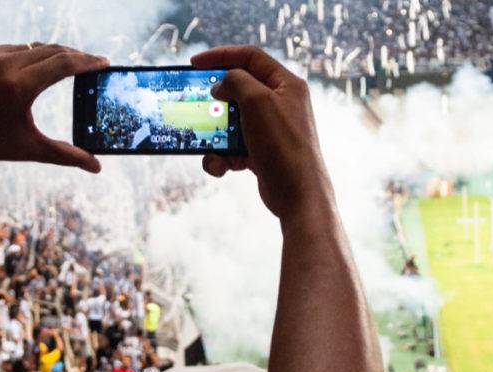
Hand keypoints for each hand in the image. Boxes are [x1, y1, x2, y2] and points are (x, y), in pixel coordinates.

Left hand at [0, 44, 107, 172]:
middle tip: (92, 64)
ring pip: (31, 47)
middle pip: (53, 50)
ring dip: (51, 54)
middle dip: (75, 57)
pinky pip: (10, 48)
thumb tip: (97, 166)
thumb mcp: (27, 150)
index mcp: (20, 85)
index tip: (105, 63)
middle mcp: (5, 63)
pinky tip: (34, 66)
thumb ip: (65, 155)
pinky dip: (26, 55)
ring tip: (66, 65)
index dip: (89, 62)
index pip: (65, 63)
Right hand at [191, 46, 331, 220]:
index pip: (250, 57)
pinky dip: (223, 156)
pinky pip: (233, 146)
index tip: (194, 63)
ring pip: (231, 122)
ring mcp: (270, 128)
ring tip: (211, 148)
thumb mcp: (257, 102)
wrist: (297, 194)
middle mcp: (280, 103)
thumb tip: (221, 85)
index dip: (221, 55)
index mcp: (286, 84)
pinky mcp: (262, 151)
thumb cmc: (282, 144)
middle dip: (216, 101)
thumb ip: (236, 82)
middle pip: (238, 90)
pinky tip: (222, 167)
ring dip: (215, 135)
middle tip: (197, 104)